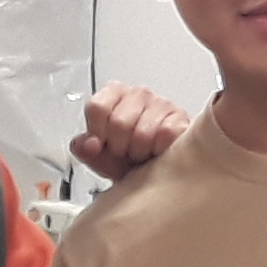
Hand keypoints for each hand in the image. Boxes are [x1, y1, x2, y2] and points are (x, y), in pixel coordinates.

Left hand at [71, 82, 188, 182]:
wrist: (156, 172)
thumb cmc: (128, 158)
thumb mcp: (100, 156)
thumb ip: (85, 149)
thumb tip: (85, 144)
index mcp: (113, 94)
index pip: (97, 107)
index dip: (97, 132)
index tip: (101, 144)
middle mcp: (138, 94)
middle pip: (118, 122)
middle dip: (119, 147)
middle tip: (125, 151)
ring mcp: (161, 103)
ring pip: (142, 133)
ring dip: (139, 152)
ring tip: (141, 153)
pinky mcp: (180, 118)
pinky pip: (164, 136)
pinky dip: (158, 151)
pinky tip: (157, 152)